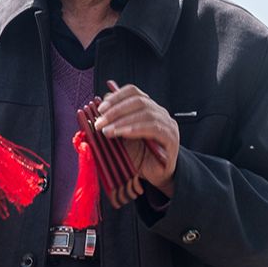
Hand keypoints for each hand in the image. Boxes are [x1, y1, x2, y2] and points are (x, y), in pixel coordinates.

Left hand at [94, 80, 178, 194]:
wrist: (155, 174)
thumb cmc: (139, 155)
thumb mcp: (121, 138)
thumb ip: (112, 124)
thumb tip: (97, 113)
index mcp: (147, 108)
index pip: (133, 92)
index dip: (116, 97)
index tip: (101, 108)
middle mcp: (159, 113)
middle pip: (138, 101)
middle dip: (115, 110)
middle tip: (100, 122)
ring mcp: (167, 124)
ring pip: (145, 114)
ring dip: (123, 121)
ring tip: (107, 131)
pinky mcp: (171, 138)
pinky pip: (153, 129)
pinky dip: (136, 129)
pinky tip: (123, 134)